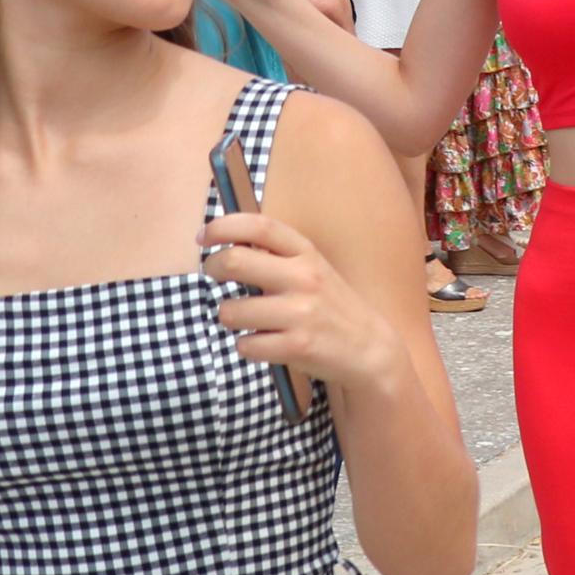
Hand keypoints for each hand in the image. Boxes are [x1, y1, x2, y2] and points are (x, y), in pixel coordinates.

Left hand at [201, 205, 404, 402]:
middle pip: (235, 261)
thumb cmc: (331, 306)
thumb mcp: (313, 270)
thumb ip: (276, 257)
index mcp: (307, 254)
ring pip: (230, 311)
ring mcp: (301, 313)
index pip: (260, 226)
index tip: (204, 237)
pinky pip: (245, 345)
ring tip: (250, 320)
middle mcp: (304, 278)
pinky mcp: (297, 346)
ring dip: (230, 317)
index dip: (223, 226)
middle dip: (213, 268)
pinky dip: (248, 347)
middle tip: (214, 275)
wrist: (370, 348)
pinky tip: (267, 344)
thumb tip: (225, 246)